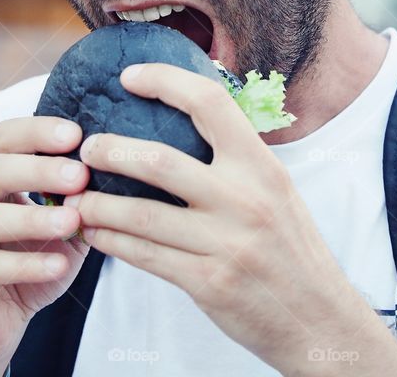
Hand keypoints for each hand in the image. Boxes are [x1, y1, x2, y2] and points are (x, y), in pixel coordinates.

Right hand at [0, 117, 90, 375]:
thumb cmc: (24, 269)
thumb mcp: (54, 230)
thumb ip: (71, 202)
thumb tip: (102, 173)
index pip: (1, 138)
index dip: (36, 132)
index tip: (76, 135)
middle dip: (38, 170)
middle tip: (79, 174)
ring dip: (32, 219)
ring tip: (72, 220)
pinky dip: (23, 264)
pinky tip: (58, 265)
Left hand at [69, 63, 396, 375]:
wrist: (319, 320)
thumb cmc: (290, 249)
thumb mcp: (276, 192)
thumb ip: (236, 161)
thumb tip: (186, 121)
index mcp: (262, 166)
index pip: (210, 103)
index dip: (164, 81)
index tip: (129, 76)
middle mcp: (245, 199)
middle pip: (158, 161)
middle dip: (110, 151)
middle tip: (86, 148)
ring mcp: (227, 243)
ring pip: (140, 214)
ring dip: (98, 203)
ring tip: (77, 197)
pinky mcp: (209, 282)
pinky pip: (145, 255)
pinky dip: (112, 240)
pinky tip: (96, 232)